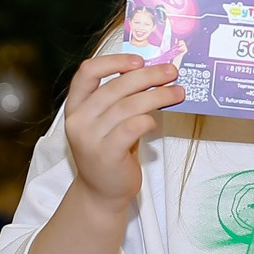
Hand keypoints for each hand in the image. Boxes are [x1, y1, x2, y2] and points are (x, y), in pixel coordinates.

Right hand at [62, 55, 180, 206]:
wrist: (102, 193)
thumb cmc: (110, 152)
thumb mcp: (106, 122)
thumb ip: (119, 99)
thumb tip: (153, 73)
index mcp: (76, 106)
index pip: (88, 72)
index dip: (114, 61)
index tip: (139, 60)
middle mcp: (78, 120)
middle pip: (115, 87)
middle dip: (148, 76)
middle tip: (171, 72)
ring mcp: (90, 138)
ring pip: (128, 106)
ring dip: (157, 95)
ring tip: (177, 93)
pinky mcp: (106, 155)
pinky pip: (132, 127)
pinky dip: (148, 120)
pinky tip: (156, 122)